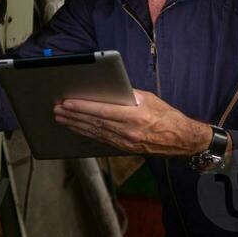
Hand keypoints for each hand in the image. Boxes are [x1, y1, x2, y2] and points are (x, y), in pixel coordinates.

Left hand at [53, 89, 212, 157]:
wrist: (181, 140)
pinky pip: (100, 140)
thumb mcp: (149, 99)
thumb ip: (128, 94)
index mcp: (134, 116)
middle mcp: (127, 131)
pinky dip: (85, 133)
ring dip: (75, 125)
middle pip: (94, 122)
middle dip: (73, 116)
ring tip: (60, 118)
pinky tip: (75, 128)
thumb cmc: (166, 116)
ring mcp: (124, 142)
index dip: (82, 107)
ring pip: (94, 132)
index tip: (67, 102)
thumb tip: (109, 88)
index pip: (102, 111)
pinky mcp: (123, 148)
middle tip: (57, 109)